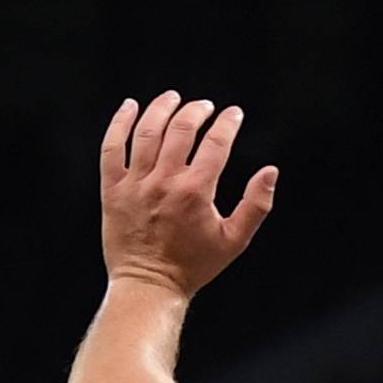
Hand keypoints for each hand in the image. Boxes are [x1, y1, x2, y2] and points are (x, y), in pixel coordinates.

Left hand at [98, 92, 276, 297]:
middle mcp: (165, 182)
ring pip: (147, 132)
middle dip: (196, 111)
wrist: (150, 284)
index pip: (215, 144)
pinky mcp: (113, 188)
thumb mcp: (235, 240)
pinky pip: (112, 146)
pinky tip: (130, 107)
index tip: (233, 114)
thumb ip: (256, 205)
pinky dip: (120, 123)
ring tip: (173, 98)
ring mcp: (136, 183)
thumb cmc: (194, 265)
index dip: (227, 124)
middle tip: (204, 105)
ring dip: (161, 109)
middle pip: (181, 130)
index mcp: (196, 192)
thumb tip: (271, 172)